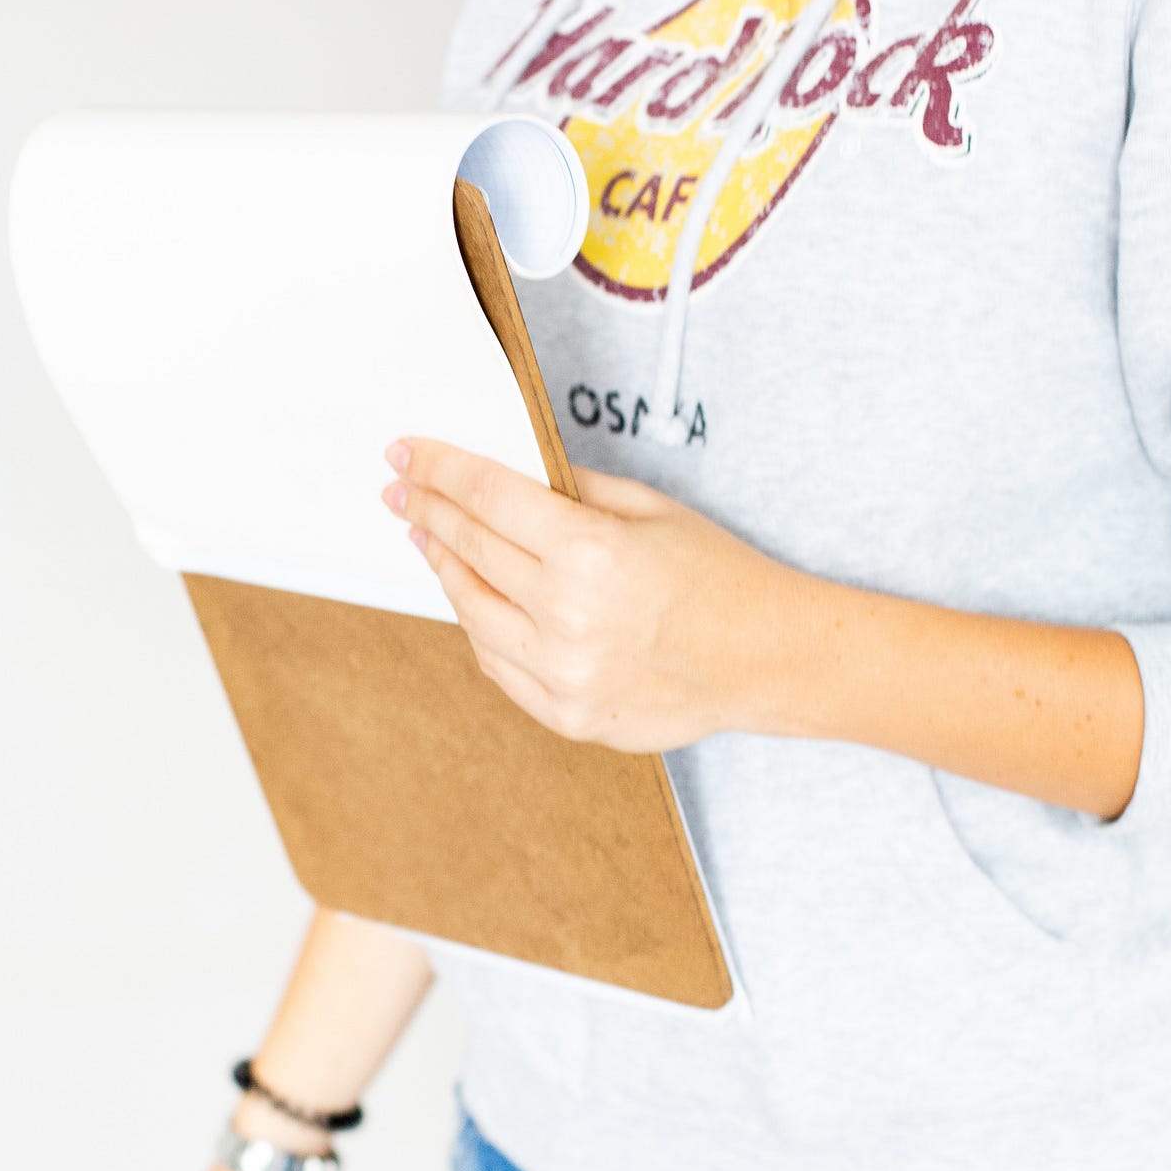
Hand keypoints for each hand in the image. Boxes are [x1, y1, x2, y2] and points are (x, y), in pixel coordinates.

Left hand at [380, 436, 795, 750]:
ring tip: (430, 541)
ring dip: (445, 570)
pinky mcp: (566, 714)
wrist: (766, 660)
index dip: (438, 470)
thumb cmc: (721, 580)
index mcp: (590, 554)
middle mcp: (567, 617)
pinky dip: (479, 628)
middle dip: (429, 512)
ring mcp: (563, 674)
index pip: (487, 497)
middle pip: (470, 550)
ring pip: (471, 613)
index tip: (407, 456)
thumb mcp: (650, 510)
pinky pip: (497, 665)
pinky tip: (473, 599)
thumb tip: (512, 478)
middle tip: (404, 493)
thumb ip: (574, 492)